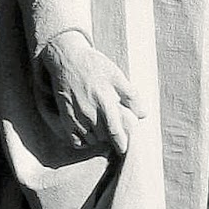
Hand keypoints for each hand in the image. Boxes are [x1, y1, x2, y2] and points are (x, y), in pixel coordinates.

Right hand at [37, 31, 144, 155]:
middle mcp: (89, 112)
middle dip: (111, 137)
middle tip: (115, 130)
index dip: (121, 143)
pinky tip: (89, 132)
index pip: (115, 132)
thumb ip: (131, 95)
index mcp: (104, 102)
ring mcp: (76, 116)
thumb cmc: (94, 66)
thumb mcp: (117, 75)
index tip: (125, 149)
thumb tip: (143, 114)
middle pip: (103, 137)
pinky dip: (83, 140)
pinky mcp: (65, 117)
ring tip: (103, 129)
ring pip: (90, 139)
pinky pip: (75, 139)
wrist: (66, 59)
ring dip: (98, 138)